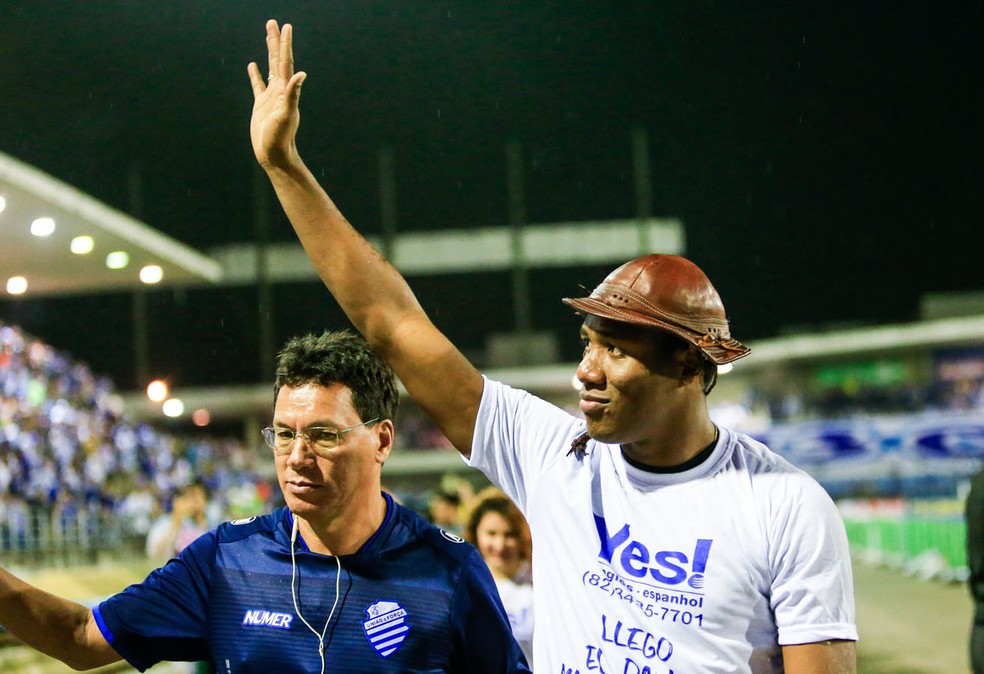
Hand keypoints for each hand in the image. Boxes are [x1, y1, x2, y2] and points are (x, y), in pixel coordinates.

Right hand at [247, 20, 306, 169]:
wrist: (274, 154)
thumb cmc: (280, 138)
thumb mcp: (286, 115)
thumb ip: (293, 94)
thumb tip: (301, 74)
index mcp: (286, 90)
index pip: (285, 62)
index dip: (285, 44)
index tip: (286, 27)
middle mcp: (280, 90)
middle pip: (278, 60)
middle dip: (276, 41)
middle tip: (273, 23)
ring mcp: (271, 97)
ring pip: (269, 69)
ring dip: (268, 52)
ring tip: (267, 35)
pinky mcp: (261, 105)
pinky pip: (258, 85)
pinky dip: (256, 74)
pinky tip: (253, 65)